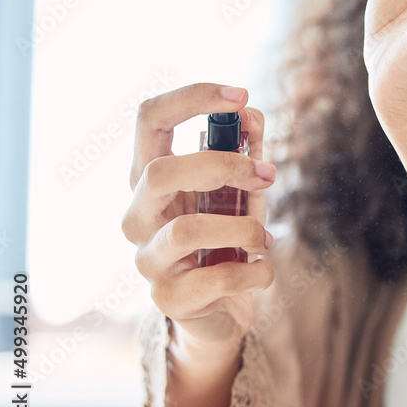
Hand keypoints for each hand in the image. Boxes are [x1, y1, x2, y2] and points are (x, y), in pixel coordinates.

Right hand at [121, 83, 276, 361]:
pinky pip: (214, 279)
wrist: (220, 310)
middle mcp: (138, 215)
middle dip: (223, 165)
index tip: (243, 96)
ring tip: (266, 239)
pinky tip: (263, 270)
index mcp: (151, 176)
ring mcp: (147, 259)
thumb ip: (246, 149)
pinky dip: (254, 271)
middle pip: (160, 171)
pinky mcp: (167, 299)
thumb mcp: (242, 189)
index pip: (149, 118)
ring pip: (186, 230)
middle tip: (268, 175)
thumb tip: (251, 116)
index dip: (193, 97)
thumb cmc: (228, 236)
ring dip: (243, 228)